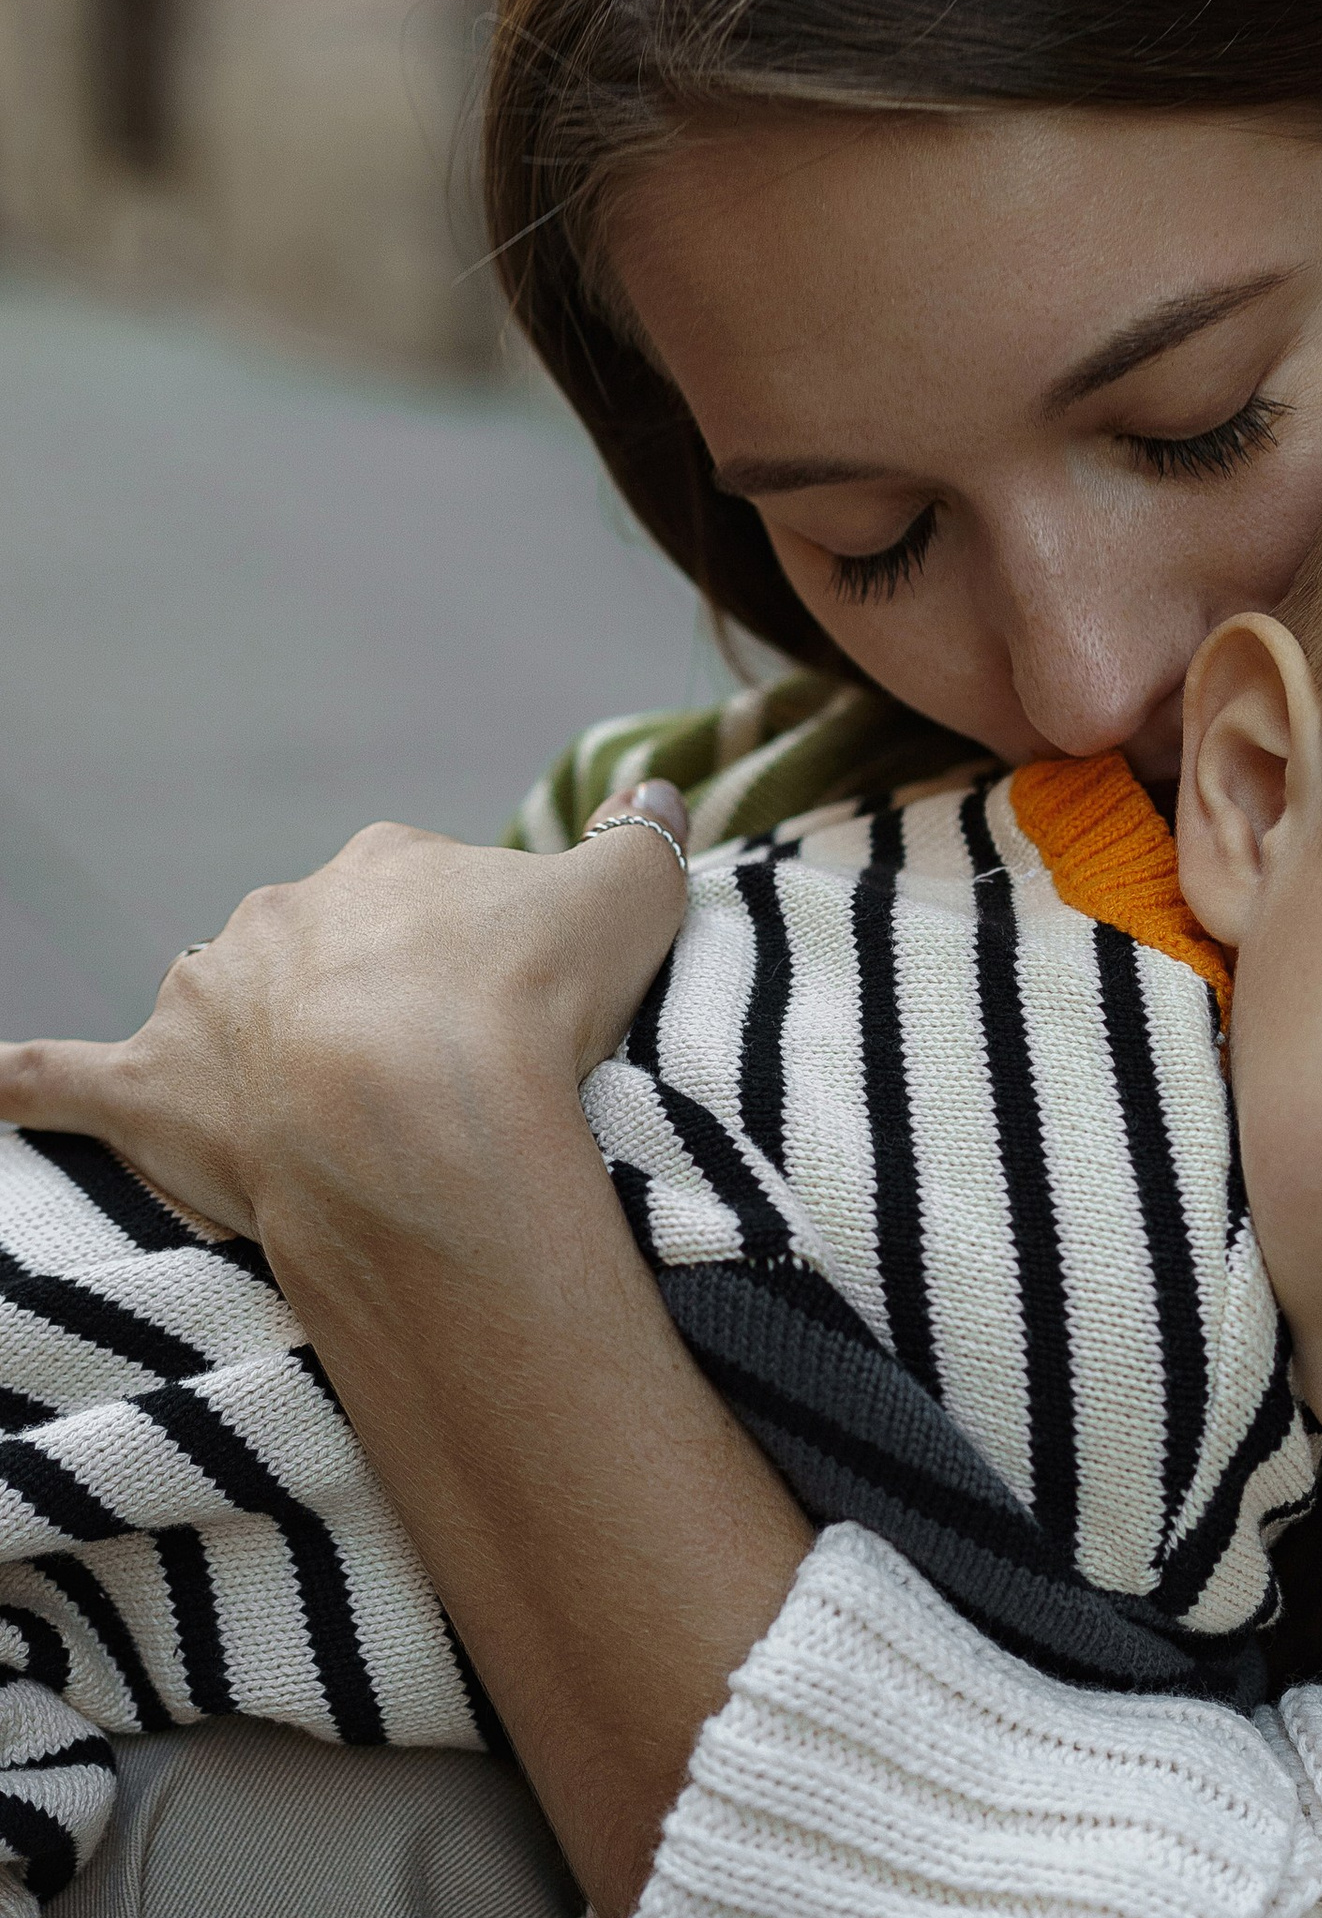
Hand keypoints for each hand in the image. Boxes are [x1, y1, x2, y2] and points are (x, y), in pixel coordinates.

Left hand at [0, 786, 692, 1245]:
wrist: (423, 1114)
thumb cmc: (529, 1003)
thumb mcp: (631, 895)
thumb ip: (643, 838)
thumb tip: (661, 796)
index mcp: (382, 868)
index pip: (416, 901)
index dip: (461, 964)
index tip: (502, 1020)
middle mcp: (279, 917)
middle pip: (314, 959)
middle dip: (354, 1011)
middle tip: (427, 1087)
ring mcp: (208, 1004)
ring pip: (214, 1014)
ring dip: (235, 1050)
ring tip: (299, 1121)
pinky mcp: (153, 1093)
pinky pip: (61, 1083)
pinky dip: (19, 1084)